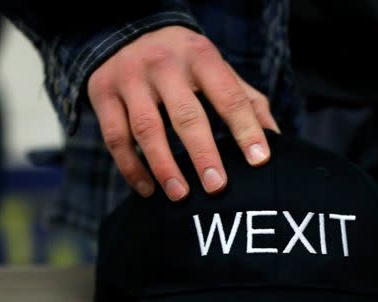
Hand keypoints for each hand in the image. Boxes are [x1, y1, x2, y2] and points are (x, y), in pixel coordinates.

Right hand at [87, 26, 279, 200]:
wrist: (126, 29)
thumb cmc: (184, 61)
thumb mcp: (217, 68)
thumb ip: (246, 99)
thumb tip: (275, 138)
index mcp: (201, 58)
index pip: (229, 96)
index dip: (246, 130)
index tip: (260, 161)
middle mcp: (164, 65)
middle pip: (186, 115)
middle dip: (203, 154)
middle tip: (217, 187)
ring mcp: (130, 78)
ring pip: (146, 128)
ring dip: (164, 166)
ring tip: (181, 195)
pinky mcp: (102, 93)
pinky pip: (115, 137)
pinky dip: (131, 167)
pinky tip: (148, 189)